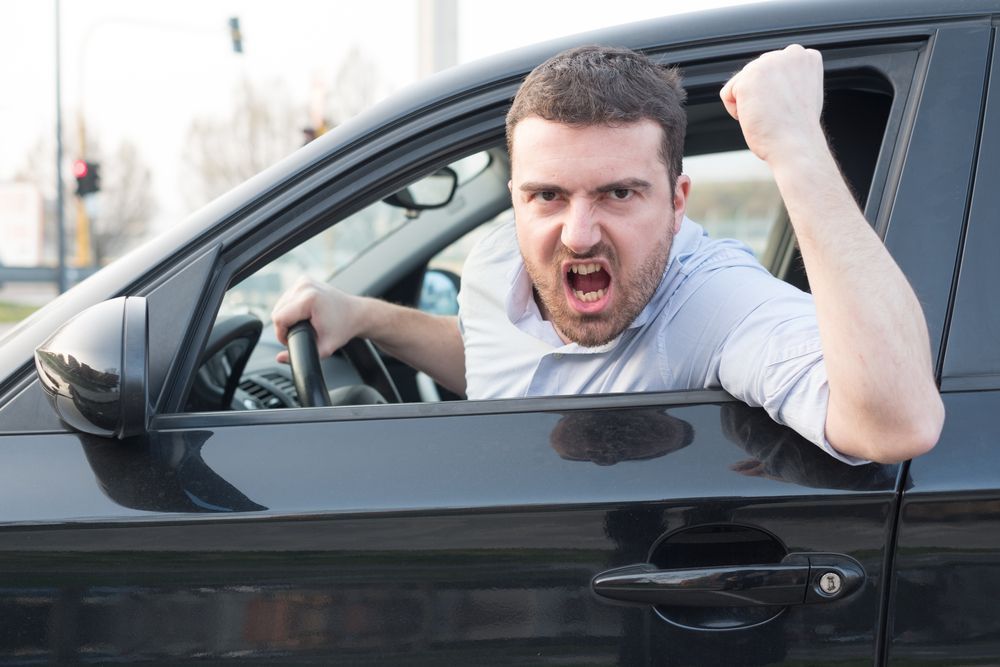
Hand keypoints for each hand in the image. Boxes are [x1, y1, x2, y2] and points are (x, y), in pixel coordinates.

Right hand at [271, 277, 365, 362]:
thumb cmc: (343, 329)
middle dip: (285, 326)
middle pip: (277, 310)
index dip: (282, 334)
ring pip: (281, 304)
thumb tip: (280, 358)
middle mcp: (305, 286)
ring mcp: (304, 281)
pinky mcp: (304, 280)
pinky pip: (287, 297)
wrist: (357, 313)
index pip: (279, 318)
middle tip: (300, 333)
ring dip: (287, 316)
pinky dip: (291, 308)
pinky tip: (304, 314)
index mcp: (309, 299)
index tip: (291, 340)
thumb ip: (302, 355)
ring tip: (303, 324)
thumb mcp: (324, 348)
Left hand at [720, 44, 825, 163]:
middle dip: (760, 96)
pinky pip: (727, 94)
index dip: (774, 93)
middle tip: (778, 113)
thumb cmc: (797, 129)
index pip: (772, 69)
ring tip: (769, 115)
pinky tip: (756, 117)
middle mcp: (790, 53)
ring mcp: (769, 62)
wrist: (797, 145)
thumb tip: (769, 78)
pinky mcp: (749, 77)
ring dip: (749, 103)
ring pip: (741, 83)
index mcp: (806, 56)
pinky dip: (735, 111)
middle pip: (755, 73)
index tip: (787, 107)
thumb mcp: (801, 93)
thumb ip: (788, 78)